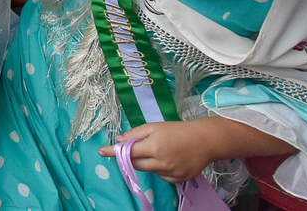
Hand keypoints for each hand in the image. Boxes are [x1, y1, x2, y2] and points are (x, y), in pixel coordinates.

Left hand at [99, 121, 213, 184]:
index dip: (114, 151)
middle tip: (137, 149)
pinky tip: (169, 160)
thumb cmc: (178, 130)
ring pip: (149, 171)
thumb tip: (119, 140)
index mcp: (154, 147)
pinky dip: (160, 170)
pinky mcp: (179, 179)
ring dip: (148, 162)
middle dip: (132, 157)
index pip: (128, 151)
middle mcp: (161, 162)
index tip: (101, 152)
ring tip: (161, 151)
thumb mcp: (155, 126)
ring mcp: (171, 172)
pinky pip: (162, 177)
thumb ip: (136, 133)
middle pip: (136, 164)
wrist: (205, 140)